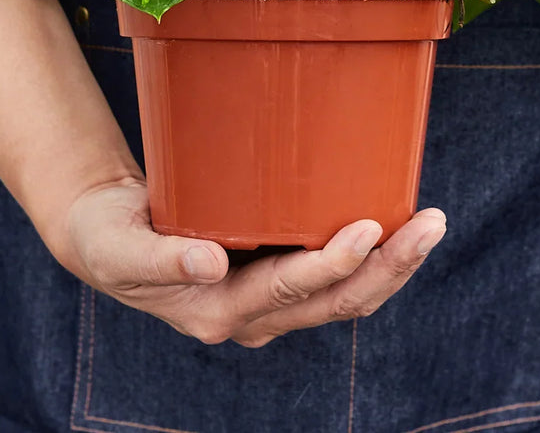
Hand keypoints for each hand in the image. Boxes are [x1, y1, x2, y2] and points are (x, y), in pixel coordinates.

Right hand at [63, 175, 446, 347]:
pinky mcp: (275, 278)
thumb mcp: (119, 247)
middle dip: (388, 266)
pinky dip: (372, 256)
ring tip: (430, 223)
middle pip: (336, 301)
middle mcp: (251, 316)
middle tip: (431, 222)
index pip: (288, 292)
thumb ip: (161, 259)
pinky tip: (397, 224)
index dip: (330, 265)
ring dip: (392, 264)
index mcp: (216, 312)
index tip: (366, 228)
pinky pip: (335, 278)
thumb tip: (210, 262)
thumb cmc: (110, 236)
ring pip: (345, 295)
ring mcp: (268, 302)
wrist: (107, 237)